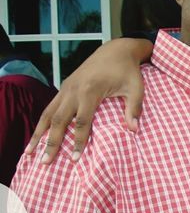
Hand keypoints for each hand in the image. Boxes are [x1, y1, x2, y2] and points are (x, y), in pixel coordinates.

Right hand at [25, 37, 150, 164]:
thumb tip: (134, 129)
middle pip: (58, 120)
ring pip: (48, 113)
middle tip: (46, 162)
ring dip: (39, 133)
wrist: (116, 49)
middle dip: (51, 142)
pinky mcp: (65, 88)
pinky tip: (38, 136)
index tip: (75, 159)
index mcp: (90, 90)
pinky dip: (43, 122)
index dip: (77, 141)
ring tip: (31, 152)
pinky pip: (50, 107)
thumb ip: (134, 108)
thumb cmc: (127, 70)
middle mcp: (73, 90)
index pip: (81, 122)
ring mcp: (66, 88)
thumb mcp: (136, 88)